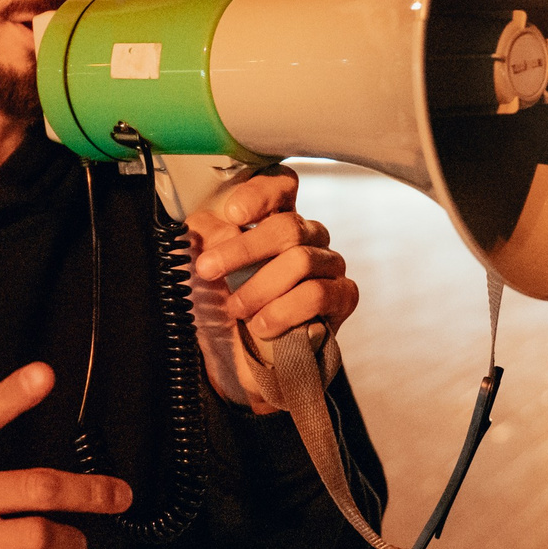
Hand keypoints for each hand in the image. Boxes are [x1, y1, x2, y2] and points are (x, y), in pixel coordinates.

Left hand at [186, 166, 359, 413]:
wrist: (240, 363)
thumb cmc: (223, 308)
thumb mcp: (205, 269)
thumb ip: (206, 238)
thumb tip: (209, 221)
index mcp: (275, 218)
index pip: (282, 185)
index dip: (261, 193)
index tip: (232, 214)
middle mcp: (308, 236)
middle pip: (288, 226)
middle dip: (243, 249)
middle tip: (208, 269)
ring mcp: (329, 265)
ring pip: (302, 260)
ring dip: (260, 287)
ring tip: (237, 309)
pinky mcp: (343, 297)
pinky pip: (318, 294)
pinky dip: (283, 311)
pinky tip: (262, 326)